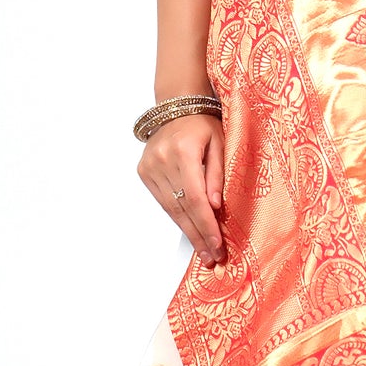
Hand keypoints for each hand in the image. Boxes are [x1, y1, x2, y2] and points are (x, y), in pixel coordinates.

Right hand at [138, 112, 225, 265]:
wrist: (176, 108)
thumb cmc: (203, 125)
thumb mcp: (221, 144)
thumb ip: (218, 174)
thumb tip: (215, 207)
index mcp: (183, 151)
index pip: (195, 197)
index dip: (206, 224)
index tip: (217, 245)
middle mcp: (162, 160)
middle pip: (181, 207)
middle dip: (198, 235)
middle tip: (211, 257)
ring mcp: (149, 167)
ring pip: (170, 208)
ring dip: (188, 231)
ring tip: (203, 251)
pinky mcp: (144, 172)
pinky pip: (163, 201)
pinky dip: (177, 217)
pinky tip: (190, 231)